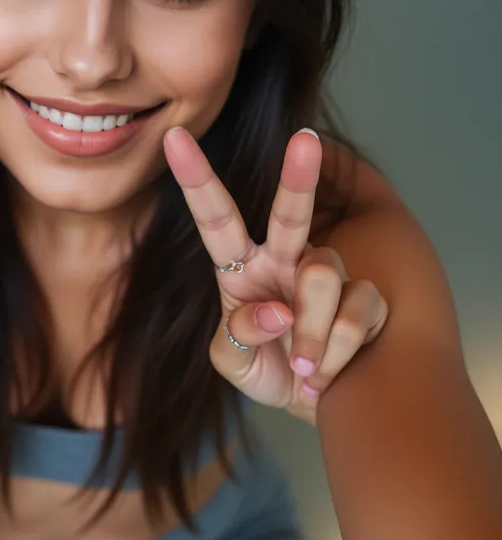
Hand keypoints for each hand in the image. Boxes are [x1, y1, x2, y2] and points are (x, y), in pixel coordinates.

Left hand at [163, 125, 388, 424]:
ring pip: (322, 276)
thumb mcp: (233, 364)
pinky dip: (334, 354)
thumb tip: (276, 311)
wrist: (313, 402)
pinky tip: (326, 371)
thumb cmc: (266, 369)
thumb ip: (236, 338)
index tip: (174, 137)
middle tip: (306, 140)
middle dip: (298, 176)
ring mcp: (327, 275)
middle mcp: (284, 260)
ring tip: (303, 365)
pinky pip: (353, 313)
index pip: (216, 219)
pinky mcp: (366, 298)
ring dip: (310, 335)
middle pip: (290, 213)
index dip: (196, 179)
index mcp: (240, 267)